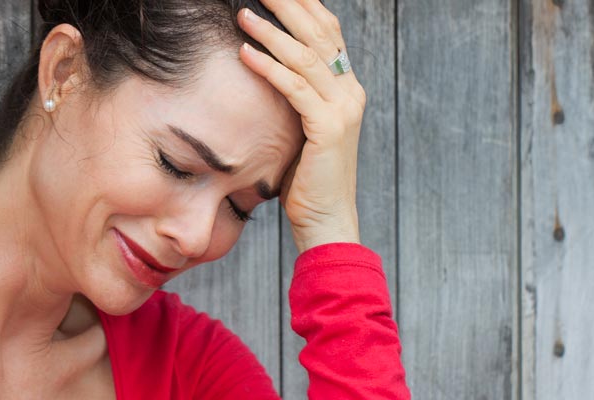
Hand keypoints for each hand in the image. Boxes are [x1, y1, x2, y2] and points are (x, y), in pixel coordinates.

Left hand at [237, 0, 366, 252]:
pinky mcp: (328, 128)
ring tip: (242, 14)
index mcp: (346, 88)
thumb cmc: (306, 177)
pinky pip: (295, 89)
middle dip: (288, 5)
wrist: (326, 218)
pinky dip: (269, 69)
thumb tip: (265, 67)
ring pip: (306, 57)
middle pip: (320, 33)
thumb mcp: (303, 127)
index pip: (328, 32)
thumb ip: (296, 96)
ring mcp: (343, 109)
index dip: (304, 6)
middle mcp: (350, 92)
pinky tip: (245, 54)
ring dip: (271, 33)